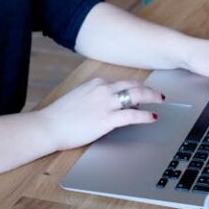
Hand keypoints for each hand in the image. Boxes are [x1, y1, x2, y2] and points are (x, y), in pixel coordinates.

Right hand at [39, 78, 162, 150]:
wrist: (48, 126)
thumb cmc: (60, 116)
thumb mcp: (79, 98)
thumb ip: (95, 97)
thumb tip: (109, 102)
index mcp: (96, 83)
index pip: (122, 82)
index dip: (135, 87)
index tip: (142, 91)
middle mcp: (103, 89)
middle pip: (133, 85)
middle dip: (148, 89)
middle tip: (158, 94)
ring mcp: (106, 103)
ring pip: (137, 96)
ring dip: (152, 97)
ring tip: (160, 101)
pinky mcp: (107, 119)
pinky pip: (133, 115)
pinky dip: (146, 116)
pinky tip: (153, 117)